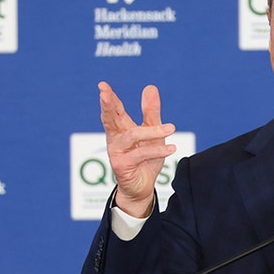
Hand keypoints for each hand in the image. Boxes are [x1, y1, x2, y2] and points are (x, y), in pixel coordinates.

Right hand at [98, 81, 177, 217]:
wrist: (142, 187)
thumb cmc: (145, 159)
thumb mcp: (152, 133)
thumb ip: (151, 112)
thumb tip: (150, 87)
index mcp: (120, 129)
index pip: (114, 110)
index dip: (108, 98)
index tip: (102, 85)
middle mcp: (115, 139)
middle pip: (110, 119)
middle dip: (107, 106)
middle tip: (103, 93)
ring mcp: (117, 152)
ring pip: (132, 136)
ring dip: (151, 131)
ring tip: (171, 128)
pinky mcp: (122, 166)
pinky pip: (141, 155)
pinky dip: (157, 151)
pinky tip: (171, 148)